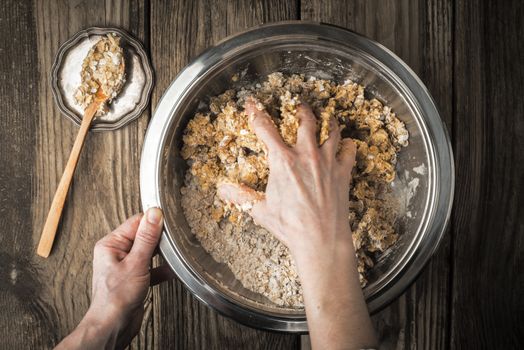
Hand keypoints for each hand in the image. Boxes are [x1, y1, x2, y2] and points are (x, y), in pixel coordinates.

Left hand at [56, 208, 172, 349]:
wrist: (113, 325)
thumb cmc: (116, 298)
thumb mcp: (136, 262)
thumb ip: (147, 237)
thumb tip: (154, 214)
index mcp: (111, 244)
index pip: (135, 223)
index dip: (153, 222)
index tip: (167, 222)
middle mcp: (116, 254)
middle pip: (142, 236)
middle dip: (158, 239)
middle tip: (172, 240)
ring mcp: (125, 266)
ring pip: (148, 252)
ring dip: (161, 254)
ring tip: (173, 254)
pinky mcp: (134, 279)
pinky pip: (151, 268)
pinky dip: (161, 269)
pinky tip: (171, 271)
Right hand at [218, 99, 355, 261]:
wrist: (320, 239)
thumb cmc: (290, 226)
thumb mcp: (260, 210)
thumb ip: (241, 196)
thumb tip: (222, 189)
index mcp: (282, 161)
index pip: (265, 129)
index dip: (256, 114)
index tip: (251, 105)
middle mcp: (306, 155)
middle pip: (305, 120)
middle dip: (300, 109)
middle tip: (298, 106)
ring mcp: (327, 161)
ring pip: (331, 130)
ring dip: (328, 121)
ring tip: (326, 117)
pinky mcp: (343, 172)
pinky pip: (349, 150)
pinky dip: (348, 145)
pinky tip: (347, 144)